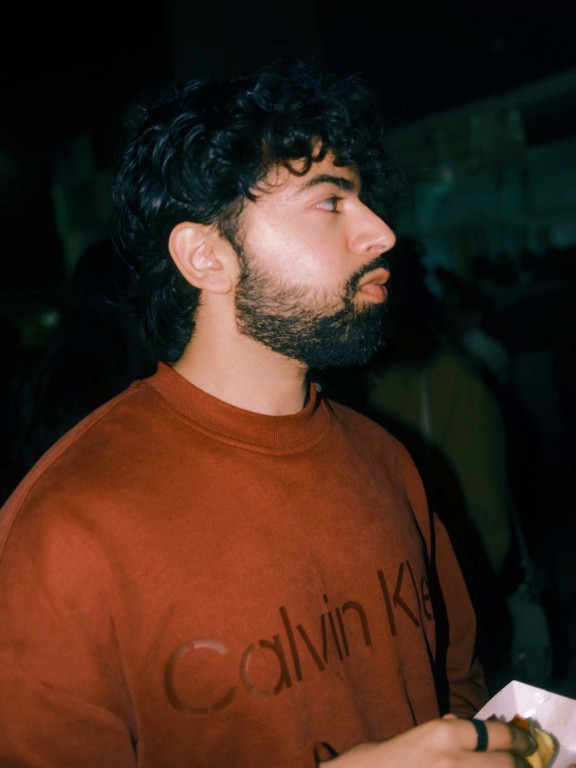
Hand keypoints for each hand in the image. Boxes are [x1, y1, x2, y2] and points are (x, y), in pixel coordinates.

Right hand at [320, 716, 555, 766]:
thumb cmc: (377, 762)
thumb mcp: (410, 738)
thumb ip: (440, 733)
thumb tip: (461, 726)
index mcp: (443, 734)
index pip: (498, 733)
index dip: (519, 738)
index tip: (526, 742)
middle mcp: (454, 761)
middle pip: (507, 765)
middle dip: (519, 764)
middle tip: (522, 763)